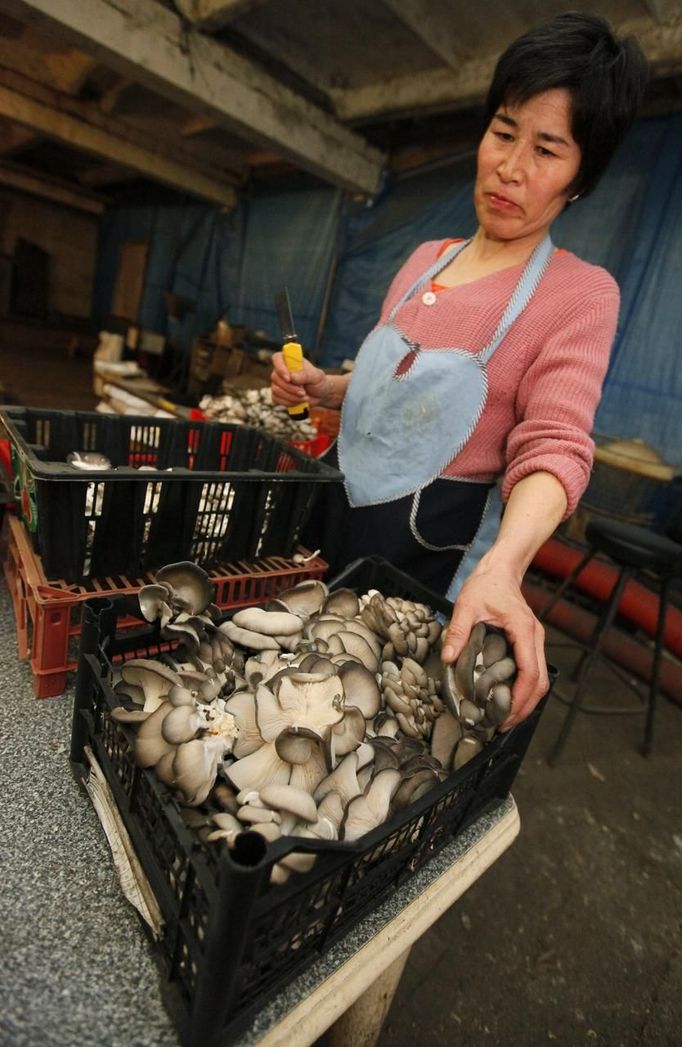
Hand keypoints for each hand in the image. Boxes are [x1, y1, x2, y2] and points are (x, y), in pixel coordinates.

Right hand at [271, 351, 328, 407]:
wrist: (320, 395)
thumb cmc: (318, 381)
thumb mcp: (316, 376)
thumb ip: (305, 375)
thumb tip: (292, 377)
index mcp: (290, 360)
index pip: (277, 358)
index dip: (280, 368)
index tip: (289, 379)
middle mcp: (281, 370)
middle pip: (275, 377)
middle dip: (290, 388)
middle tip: (303, 392)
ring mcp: (278, 382)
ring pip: (276, 389)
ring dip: (291, 396)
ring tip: (304, 397)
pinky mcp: (277, 394)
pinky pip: (277, 399)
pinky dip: (289, 402)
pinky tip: (298, 401)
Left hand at [440, 560, 547, 730]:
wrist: (500, 570)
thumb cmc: (486, 584)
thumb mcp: (466, 605)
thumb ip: (458, 631)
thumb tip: (447, 658)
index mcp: (524, 630)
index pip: (530, 672)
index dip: (520, 697)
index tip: (506, 714)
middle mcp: (535, 637)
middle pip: (541, 682)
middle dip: (525, 707)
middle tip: (504, 724)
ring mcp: (536, 641)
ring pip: (540, 679)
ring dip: (527, 701)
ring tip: (505, 717)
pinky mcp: (530, 642)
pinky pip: (533, 671)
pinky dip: (524, 689)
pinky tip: (507, 697)